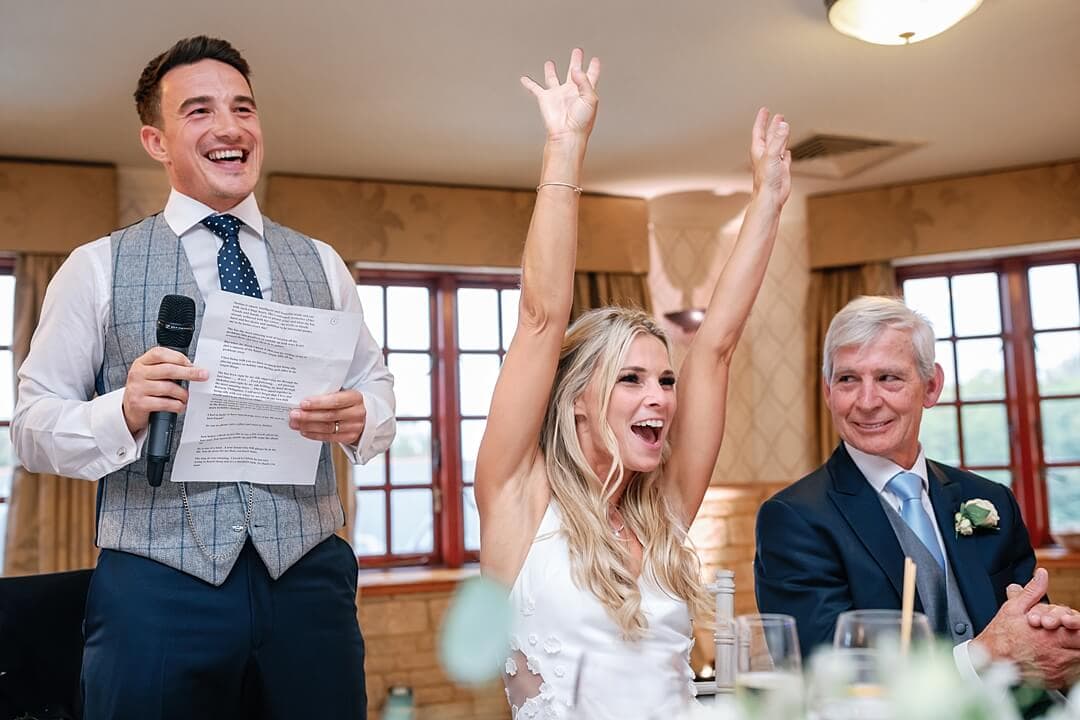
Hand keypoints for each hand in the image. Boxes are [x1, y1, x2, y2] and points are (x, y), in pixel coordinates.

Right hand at [122, 347, 207, 434]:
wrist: (129, 411)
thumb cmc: (146, 391)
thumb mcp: (152, 375)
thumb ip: (168, 369)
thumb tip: (195, 370)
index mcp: (142, 362)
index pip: (160, 353)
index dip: (178, 357)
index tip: (192, 364)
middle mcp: (137, 373)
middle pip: (168, 370)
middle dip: (189, 373)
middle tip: (203, 376)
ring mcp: (137, 388)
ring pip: (168, 388)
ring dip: (183, 394)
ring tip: (187, 397)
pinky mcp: (139, 403)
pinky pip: (164, 403)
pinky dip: (177, 406)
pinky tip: (180, 406)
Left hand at [289, 389, 366, 445]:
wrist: (365, 415)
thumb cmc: (349, 403)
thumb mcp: (344, 393)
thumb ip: (328, 395)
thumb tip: (304, 399)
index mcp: (355, 398)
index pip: (336, 401)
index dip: (318, 403)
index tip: (303, 403)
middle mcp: (357, 413)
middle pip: (330, 415)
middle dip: (309, 415)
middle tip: (294, 414)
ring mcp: (354, 427)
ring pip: (328, 428)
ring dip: (308, 426)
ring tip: (295, 423)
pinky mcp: (350, 438)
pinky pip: (329, 438)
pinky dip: (314, 435)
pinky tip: (304, 431)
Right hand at [520, 48, 600, 145]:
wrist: (567, 135)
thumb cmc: (581, 121)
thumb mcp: (590, 99)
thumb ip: (584, 81)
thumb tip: (575, 69)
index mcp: (585, 91)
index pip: (591, 76)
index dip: (593, 68)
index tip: (594, 59)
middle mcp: (571, 92)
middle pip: (574, 72)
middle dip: (576, 61)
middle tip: (577, 51)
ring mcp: (558, 95)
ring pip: (553, 79)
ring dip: (551, 71)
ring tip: (550, 63)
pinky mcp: (546, 99)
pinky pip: (535, 89)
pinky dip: (529, 84)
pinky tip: (524, 79)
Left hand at [749, 107, 790, 206]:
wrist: (771, 197)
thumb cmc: (766, 180)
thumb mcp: (772, 155)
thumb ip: (778, 140)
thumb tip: (783, 125)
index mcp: (758, 150)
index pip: (759, 130)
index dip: (762, 120)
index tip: (765, 110)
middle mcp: (766, 155)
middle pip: (769, 136)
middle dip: (773, 125)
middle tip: (778, 116)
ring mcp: (774, 162)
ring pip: (778, 145)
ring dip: (781, 136)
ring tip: (784, 127)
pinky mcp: (782, 169)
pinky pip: (784, 157)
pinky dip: (786, 152)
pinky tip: (787, 149)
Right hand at [973, 568, 1079, 687]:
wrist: (989, 662)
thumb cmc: (999, 637)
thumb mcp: (1013, 608)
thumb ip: (1032, 592)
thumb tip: (1042, 575)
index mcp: (1050, 635)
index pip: (1079, 630)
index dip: (1078, 624)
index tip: (1072, 622)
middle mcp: (1057, 654)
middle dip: (1078, 637)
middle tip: (1071, 632)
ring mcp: (1058, 670)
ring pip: (1079, 660)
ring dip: (1076, 650)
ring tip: (1066, 644)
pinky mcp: (1056, 681)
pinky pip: (1074, 674)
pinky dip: (1072, 664)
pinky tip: (1061, 657)